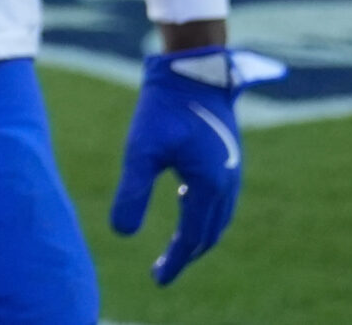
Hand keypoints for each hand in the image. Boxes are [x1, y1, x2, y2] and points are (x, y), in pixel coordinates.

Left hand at [109, 45, 284, 284]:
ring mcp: (231, 170)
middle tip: (162, 270)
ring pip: (217, 216)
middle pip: (208, 232)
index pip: (192, 238)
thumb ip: (133, 192)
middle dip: (186, 254)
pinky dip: (203, 211)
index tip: (157, 280)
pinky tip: (184, 201)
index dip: (175, 261)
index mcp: (209, 188)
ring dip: (197, 234)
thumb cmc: (162, 109)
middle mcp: (227, 185)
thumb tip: (120, 233)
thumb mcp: (140, 150)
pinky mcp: (227, 156)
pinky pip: (219, 197)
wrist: (191, 72)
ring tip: (174, 247)